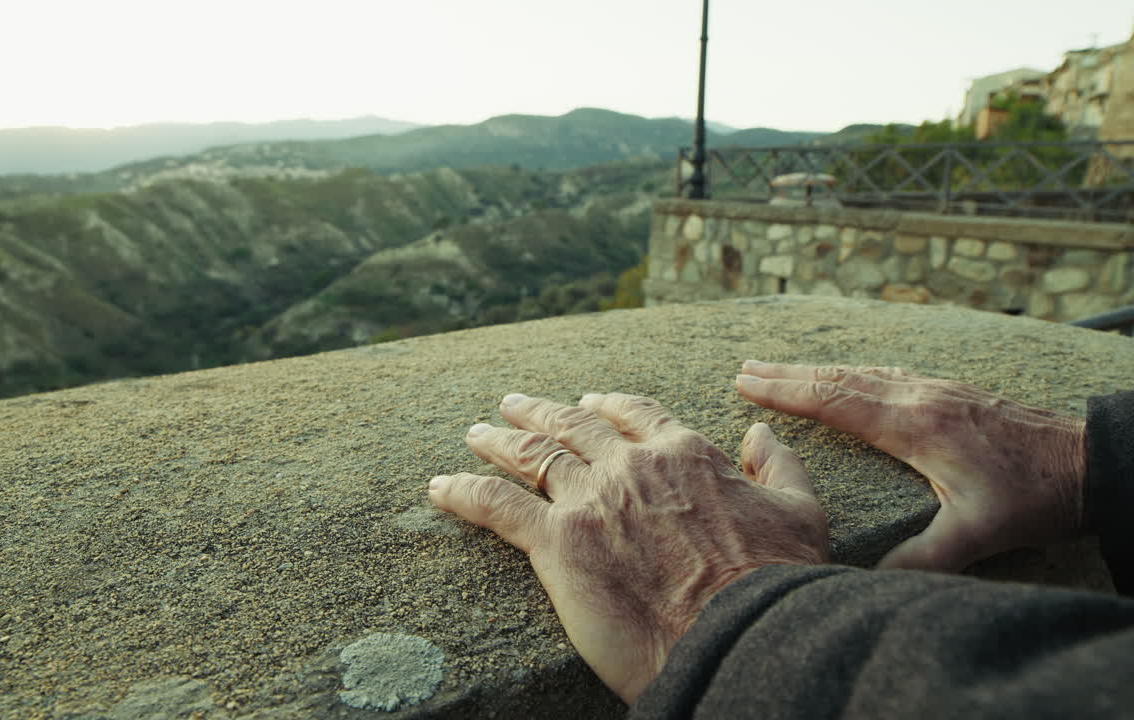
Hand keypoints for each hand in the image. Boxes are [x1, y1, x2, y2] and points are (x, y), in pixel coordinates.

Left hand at [428, 392, 828, 703]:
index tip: (590, 402)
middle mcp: (630, 466)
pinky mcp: (556, 543)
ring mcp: (590, 500)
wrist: (737, 636)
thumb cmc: (775, 582)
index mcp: (684, 454)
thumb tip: (759, 434)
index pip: (637, 414)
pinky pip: (496, 506)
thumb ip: (778, 465)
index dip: (609, 406)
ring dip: (498, 440)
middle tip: (513, 403)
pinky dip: (463, 491)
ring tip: (475, 431)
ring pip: (531, 455)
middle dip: (540, 411)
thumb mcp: (801, 512)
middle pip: (573, 426)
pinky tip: (439, 487)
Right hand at [734, 361, 1087, 571]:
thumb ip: (922, 557)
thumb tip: (869, 579)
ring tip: (781, 369)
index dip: (786, 393)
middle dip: (788, 374)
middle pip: (840, 378)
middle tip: (745, 368)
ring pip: (862, 372)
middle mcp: (919, 396)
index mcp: (914, 423)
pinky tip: (849, 375)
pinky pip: (886, 374)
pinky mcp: (952, 391)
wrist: (1091, 462)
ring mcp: (937, 388)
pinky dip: (851, 372)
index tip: (745, 384)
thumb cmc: (1033, 496)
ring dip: (816, 370)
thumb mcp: (977, 534)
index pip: (835, 401)